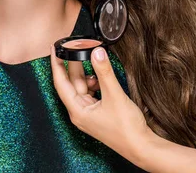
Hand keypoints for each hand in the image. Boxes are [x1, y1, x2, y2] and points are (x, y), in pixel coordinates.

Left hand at [51, 46, 152, 166]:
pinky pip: (92, 93)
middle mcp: (79, 112)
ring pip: (82, 87)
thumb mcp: (114, 95)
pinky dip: (95, 83)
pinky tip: (101, 77)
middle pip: (72, 83)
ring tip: (92, 60)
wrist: (141, 146)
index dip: (56, 64)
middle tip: (76, 48)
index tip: (54, 49)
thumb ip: (104, 72)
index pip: (60, 83)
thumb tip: (96, 52)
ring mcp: (89, 114)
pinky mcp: (98, 114)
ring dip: (87, 74)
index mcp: (77, 110)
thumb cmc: (126, 128)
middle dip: (74, 65)